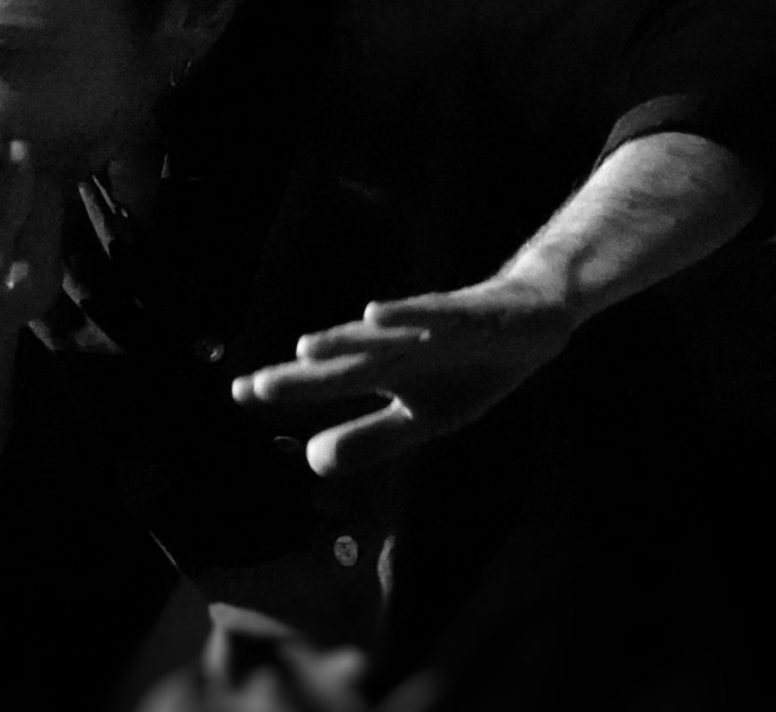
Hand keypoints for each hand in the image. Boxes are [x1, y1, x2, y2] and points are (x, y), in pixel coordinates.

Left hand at [230, 272, 575, 476]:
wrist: (535, 320)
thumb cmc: (471, 366)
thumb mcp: (426, 417)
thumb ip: (374, 437)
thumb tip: (312, 461)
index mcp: (389, 374)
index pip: (330, 382)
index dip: (290, 387)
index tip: (240, 394)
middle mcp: (400, 347)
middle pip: (345, 362)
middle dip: (303, 375)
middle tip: (254, 385)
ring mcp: (432, 329)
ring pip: (382, 337)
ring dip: (345, 341)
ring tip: (305, 348)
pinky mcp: (467, 314)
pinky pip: (433, 314)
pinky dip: (405, 314)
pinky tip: (375, 314)